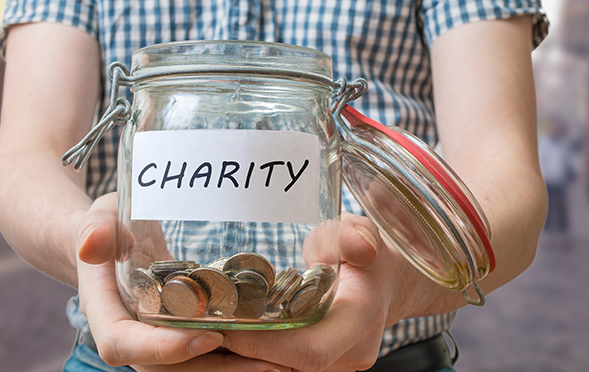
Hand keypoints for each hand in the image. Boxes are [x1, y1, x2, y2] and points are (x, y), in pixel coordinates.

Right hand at [75, 193, 290, 371]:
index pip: (123, 344)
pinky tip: (274, 352)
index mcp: (105, 312)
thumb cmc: (107, 227)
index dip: (163, 348)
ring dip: (234, 370)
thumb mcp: (101, 218)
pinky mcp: (179, 336)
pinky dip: (237, 357)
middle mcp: (131, 335)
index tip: (210, 337)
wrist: (111, 242)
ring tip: (281, 366)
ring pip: (191, 368)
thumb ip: (97, 229)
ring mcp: (156, 340)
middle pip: (167, 368)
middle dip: (216, 370)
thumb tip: (92, 244)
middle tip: (270, 366)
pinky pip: (204, 356)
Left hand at [222, 213, 399, 371]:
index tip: (226, 324)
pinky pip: (284, 364)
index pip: (309, 351)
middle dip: (243, 350)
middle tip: (202, 324)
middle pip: (287, 366)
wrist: (386, 281)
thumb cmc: (366, 252)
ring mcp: (337, 365)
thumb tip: (357, 244)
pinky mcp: (323, 366)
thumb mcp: (359, 230)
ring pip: (283, 369)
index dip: (264, 344)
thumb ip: (353, 234)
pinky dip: (257, 350)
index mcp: (360, 321)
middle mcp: (350, 353)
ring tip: (209, 326)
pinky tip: (230, 329)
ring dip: (246, 353)